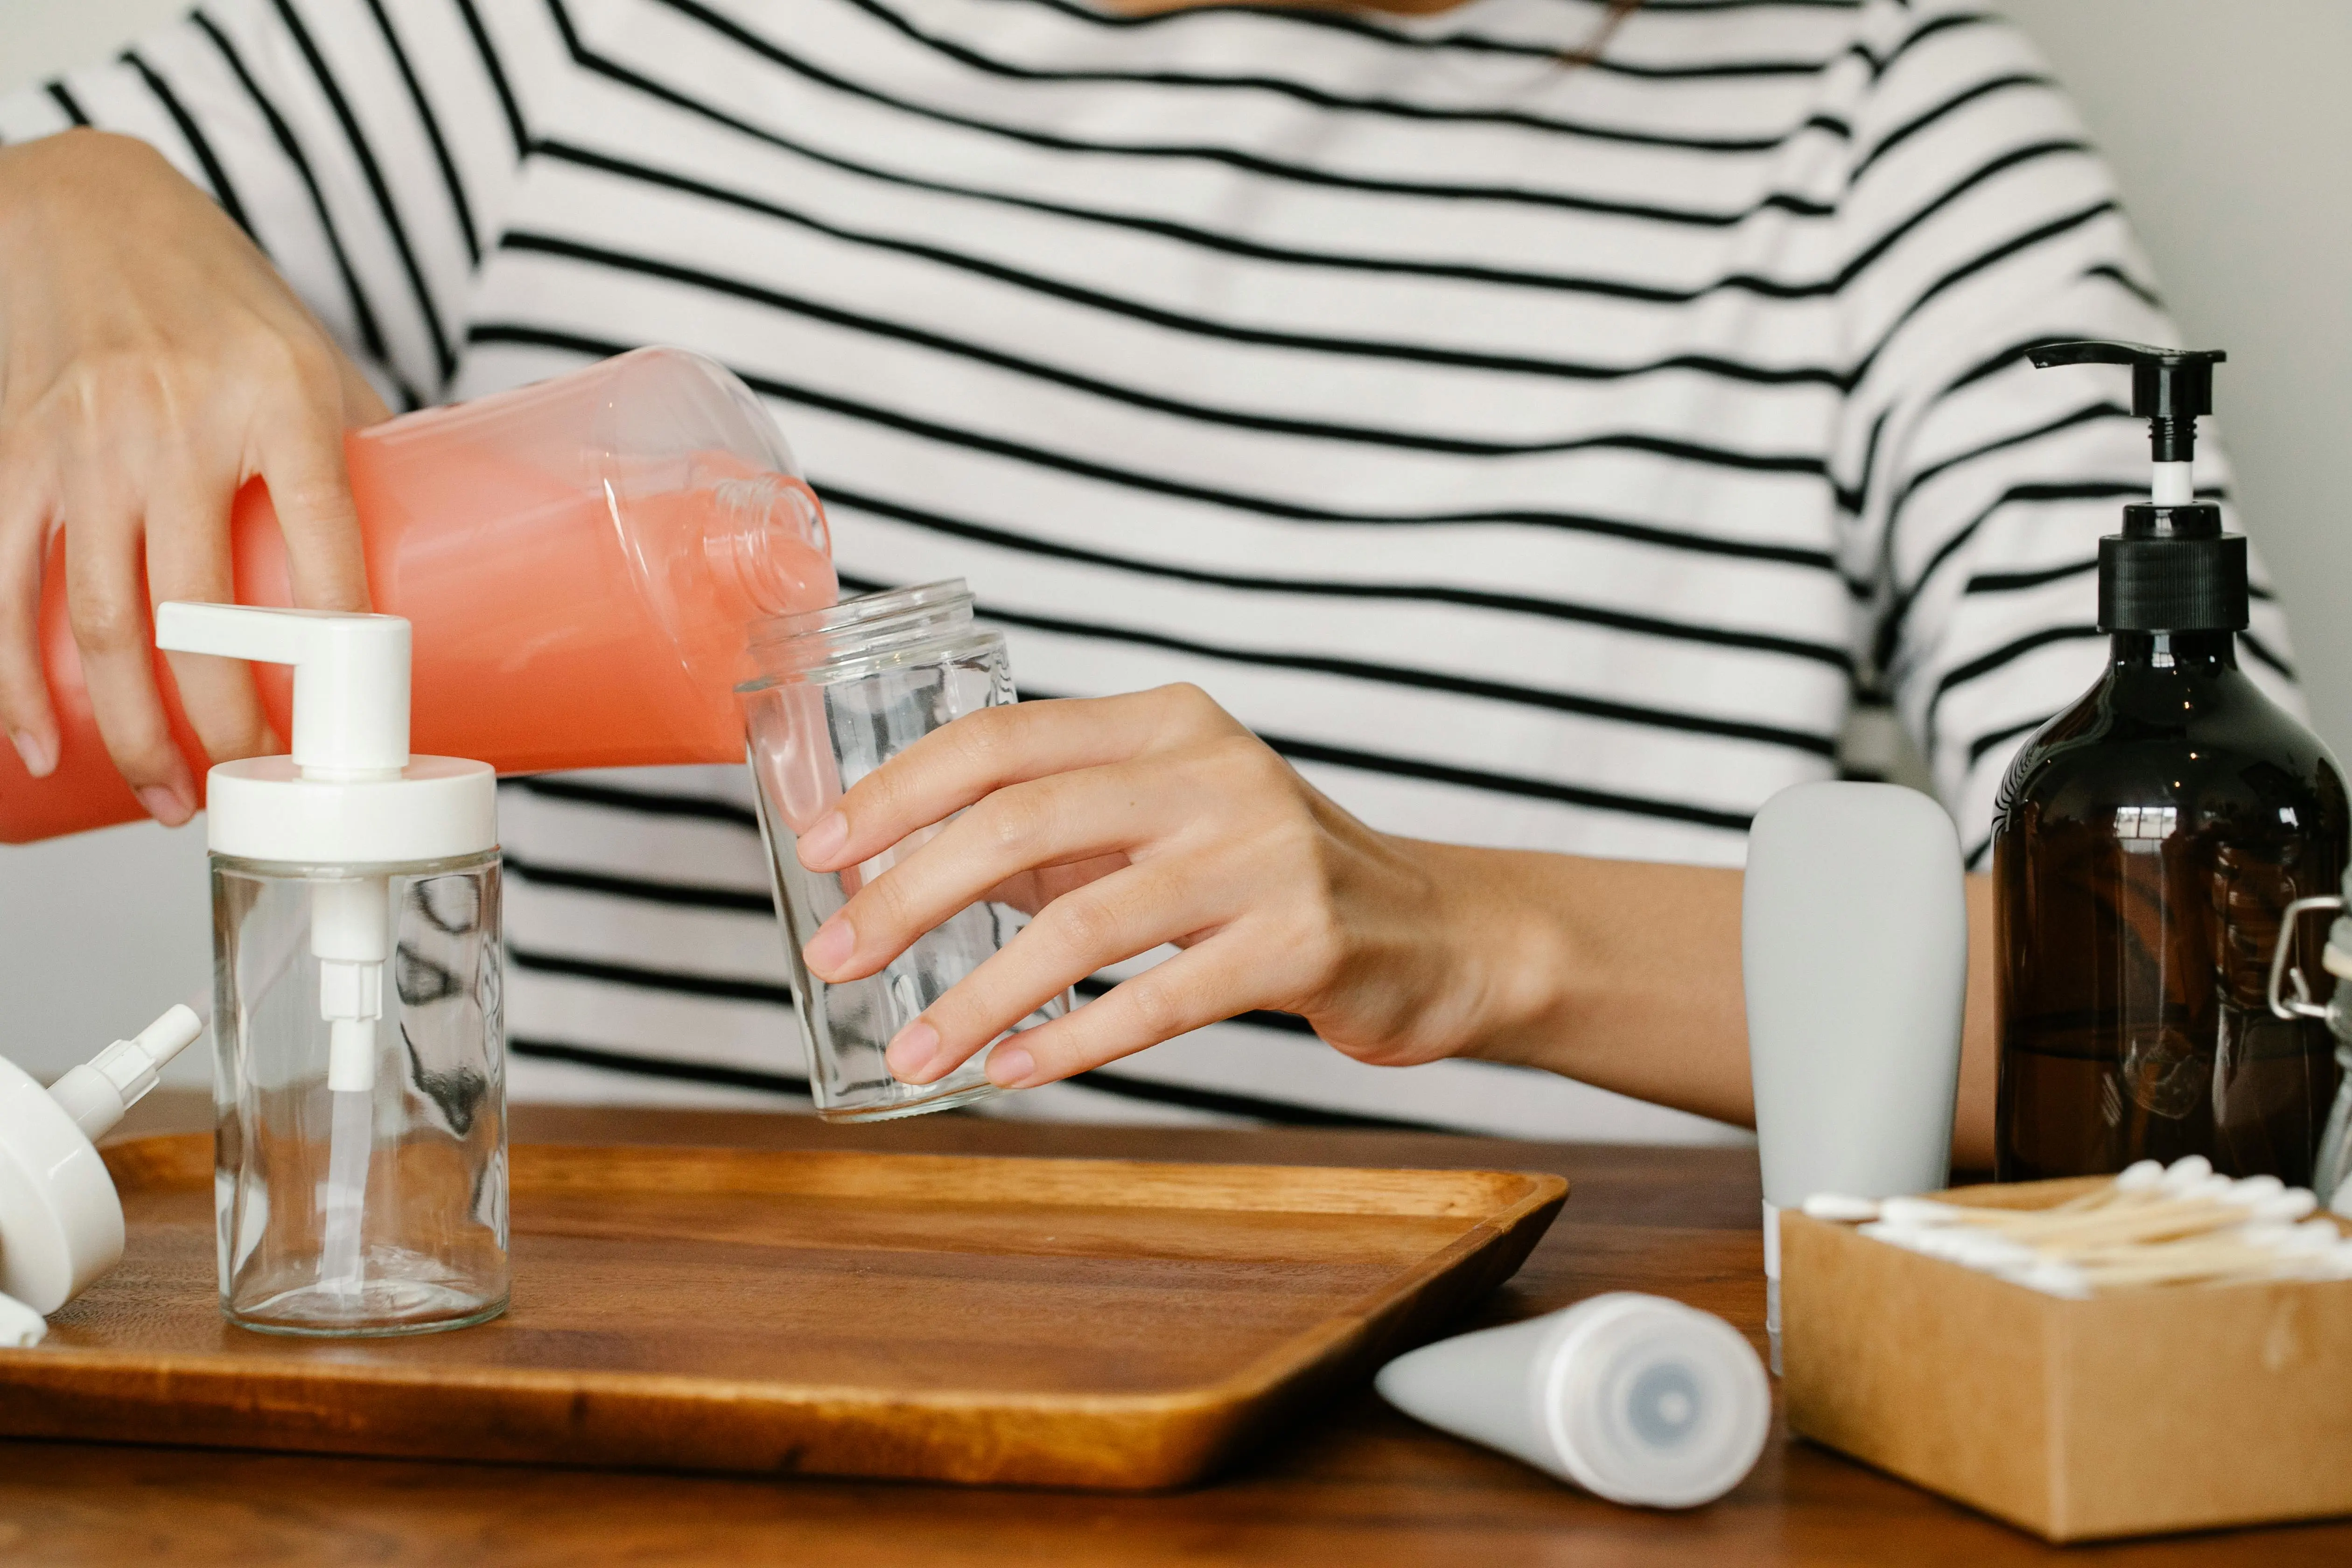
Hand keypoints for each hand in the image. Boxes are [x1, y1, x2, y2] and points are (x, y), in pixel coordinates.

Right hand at [0, 129, 387, 821]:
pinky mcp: (14, 454)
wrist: (87, 206)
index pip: (323, 536)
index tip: (352, 720)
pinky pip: (5, 583)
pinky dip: (13, 677)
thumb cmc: (221, 296)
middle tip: (250, 788)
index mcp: (280, 397)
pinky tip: (39, 744)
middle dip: (224, 723)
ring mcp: (87, 442)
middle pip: (200, 609)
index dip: (338, 639)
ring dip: (134, 727)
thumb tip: (447, 561)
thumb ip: (364, 455)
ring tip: (168, 797)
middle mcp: (177, 423)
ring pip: (104, 619)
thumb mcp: (315, 356)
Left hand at [793, 684, 1549, 1090]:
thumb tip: (904, 867)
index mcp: (1163, 724)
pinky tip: (1010, 1072)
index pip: (1000, 740)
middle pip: (1021, 820)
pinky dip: (1071, 1041)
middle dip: (908, 893)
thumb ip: (1051, 836)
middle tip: (836, 959)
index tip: (819, 851)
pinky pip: (1157, 997)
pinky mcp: (1301, 941)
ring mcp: (1262, 853)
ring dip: (976, 995)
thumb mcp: (1160, 828)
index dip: (896, 793)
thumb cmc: (1271, 879)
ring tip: (910, 1052)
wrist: (1439, 932)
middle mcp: (1212, 771)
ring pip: (1080, 922)